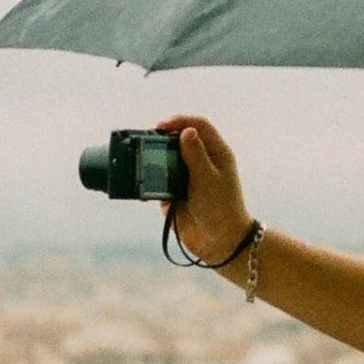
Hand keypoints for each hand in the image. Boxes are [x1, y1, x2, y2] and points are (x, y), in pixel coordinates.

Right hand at [154, 115, 253, 264]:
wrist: (219, 242)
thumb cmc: (221, 208)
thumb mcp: (208, 179)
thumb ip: (195, 155)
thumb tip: (186, 131)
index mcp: (216, 153)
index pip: (199, 126)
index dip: (180, 121)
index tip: (161, 126)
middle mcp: (202, 161)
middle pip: (179, 140)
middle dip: (162, 140)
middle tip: (146, 143)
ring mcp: (187, 177)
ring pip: (166, 160)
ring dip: (154, 162)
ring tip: (142, 164)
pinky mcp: (175, 193)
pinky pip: (159, 182)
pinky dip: (150, 182)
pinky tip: (143, 187)